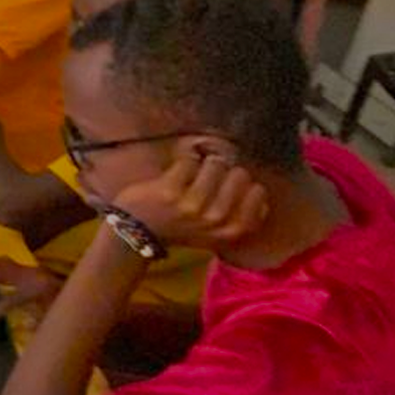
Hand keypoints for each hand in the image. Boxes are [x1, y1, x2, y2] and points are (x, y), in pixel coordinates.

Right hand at [0, 257, 63, 325]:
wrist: (87, 294)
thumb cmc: (69, 312)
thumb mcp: (54, 322)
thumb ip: (37, 324)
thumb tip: (21, 323)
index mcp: (38, 290)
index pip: (11, 299)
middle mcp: (32, 275)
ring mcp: (30, 269)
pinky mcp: (28, 267)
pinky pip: (3, 262)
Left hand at [109, 153, 269, 248]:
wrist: (136, 233)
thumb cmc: (177, 229)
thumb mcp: (214, 233)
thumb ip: (237, 216)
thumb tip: (258, 188)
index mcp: (231, 231)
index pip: (258, 194)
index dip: (245, 183)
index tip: (229, 184)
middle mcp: (215, 220)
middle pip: (239, 175)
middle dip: (226, 170)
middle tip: (209, 176)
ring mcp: (192, 205)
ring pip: (215, 164)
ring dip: (204, 162)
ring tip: (193, 171)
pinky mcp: (170, 190)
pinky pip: (189, 161)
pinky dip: (184, 160)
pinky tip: (178, 171)